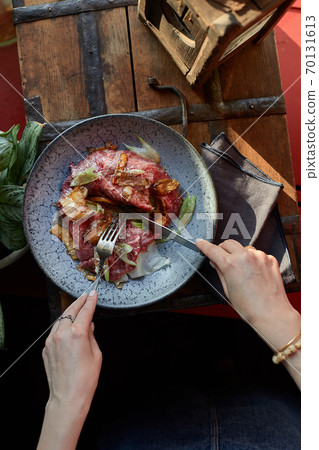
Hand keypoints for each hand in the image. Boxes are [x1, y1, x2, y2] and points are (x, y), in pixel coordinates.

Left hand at [38, 291, 101, 449]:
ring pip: (61, 319)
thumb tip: (89, 326)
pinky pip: (55, 331)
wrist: (68, 396)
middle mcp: (62, 334)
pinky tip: (68, 326)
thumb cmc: (85, 379)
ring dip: (69, 312)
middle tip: (86, 296)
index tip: (94, 294)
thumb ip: (91, 335)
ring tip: (77, 307)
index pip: (85, 311)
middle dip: (79, 302)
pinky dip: (62, 325)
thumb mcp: (96, 353)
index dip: (91, 301)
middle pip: (71, 311)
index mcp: (77, 333)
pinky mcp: (46, 348)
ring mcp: (52, 341)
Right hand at [196, 239, 300, 386]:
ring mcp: (259, 256)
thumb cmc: (250, 307)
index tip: (200, 243)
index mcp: (231, 264)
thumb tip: (216, 263)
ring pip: (244, 248)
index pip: (212, 249)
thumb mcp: (227, 290)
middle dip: (222, 249)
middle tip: (221, 258)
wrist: (271, 313)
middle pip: (228, 243)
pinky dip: (253, 260)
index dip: (204, 245)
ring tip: (242, 270)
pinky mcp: (270, 259)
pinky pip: (257, 255)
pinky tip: (254, 273)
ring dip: (239, 254)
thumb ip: (220, 272)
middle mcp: (245, 257)